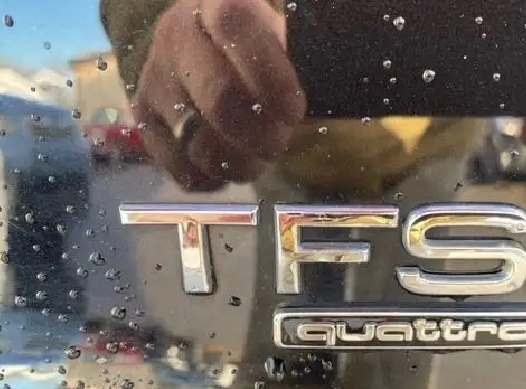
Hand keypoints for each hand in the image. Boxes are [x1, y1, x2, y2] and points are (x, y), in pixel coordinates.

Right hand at [133, 0, 305, 189]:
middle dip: (259, 137)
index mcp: (217, 5)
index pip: (238, 31)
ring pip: (198, 143)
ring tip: (256, 160)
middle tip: (278, 146)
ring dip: (239, 165)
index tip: (294, 113)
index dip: (271, 78)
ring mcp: (154, 79)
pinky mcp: (143, 118)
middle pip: (219, 101)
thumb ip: (293, 58)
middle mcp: (176, 36)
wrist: (196, 47)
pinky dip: (211, 179)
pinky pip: (179, 167)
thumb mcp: (277, 35)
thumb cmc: (254, 46)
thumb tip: (326, 93)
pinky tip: (226, 167)